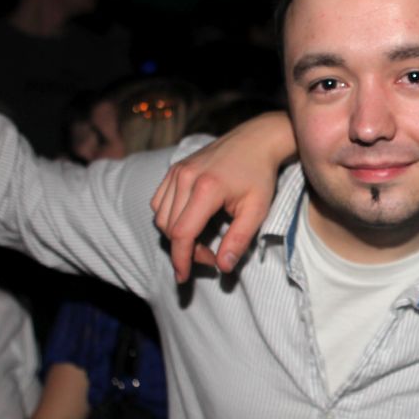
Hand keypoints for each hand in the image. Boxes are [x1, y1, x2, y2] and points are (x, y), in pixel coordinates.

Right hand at [150, 111, 293, 281]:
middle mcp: (185, 177)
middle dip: (185, 250)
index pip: (182, 233)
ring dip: (176, 235)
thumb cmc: (259, 176)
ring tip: (203, 240)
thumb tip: (223, 267)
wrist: (255, 140)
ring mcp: (176, 171)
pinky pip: (159, 202)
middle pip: (169, 228)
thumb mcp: (257, 210)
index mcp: (206, 188)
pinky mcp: (174, 169)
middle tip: (211, 255)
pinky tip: (191, 222)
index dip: (181, 259)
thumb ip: (239, 240)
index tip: (184, 277)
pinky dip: (169, 218)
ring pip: (160, 216)